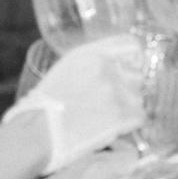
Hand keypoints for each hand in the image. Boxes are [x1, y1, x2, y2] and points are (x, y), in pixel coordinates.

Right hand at [4, 34, 143, 171]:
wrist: (38, 133)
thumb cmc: (43, 107)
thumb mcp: (63, 71)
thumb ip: (88, 65)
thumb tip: (108, 68)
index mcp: (91, 54)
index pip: (130, 45)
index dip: (133, 59)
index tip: (131, 70)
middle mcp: (106, 68)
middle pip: (136, 74)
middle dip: (128, 89)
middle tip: (111, 103)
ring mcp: (116, 91)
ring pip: (138, 98)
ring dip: (127, 109)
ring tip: (105, 118)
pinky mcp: (121, 115)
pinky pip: (139, 117)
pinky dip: (129, 125)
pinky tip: (113, 129)